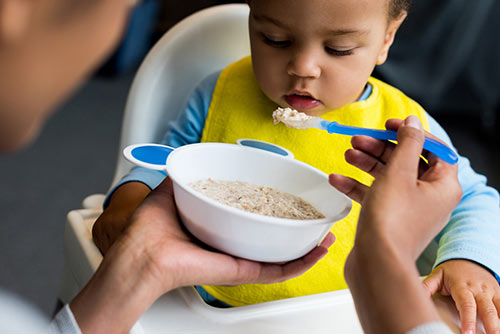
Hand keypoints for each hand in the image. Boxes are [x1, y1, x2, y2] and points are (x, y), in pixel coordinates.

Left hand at [72, 177, 333, 333]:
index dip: (275, 209)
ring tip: (327, 233)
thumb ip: (186, 174)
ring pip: (282, 256)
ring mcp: (239, 259)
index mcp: (219, 226)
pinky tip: (318, 250)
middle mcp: (232, 244)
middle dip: (298, 229)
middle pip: (272, 238)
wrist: (139, 256)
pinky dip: (300, 262)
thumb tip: (192, 158)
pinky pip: (276, 270)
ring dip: (308, 246)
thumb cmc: (148, 230)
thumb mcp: (172, 191)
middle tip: (317, 217)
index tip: (292, 197)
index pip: (253, 218)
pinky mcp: (241, 271)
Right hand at [338, 116, 462, 332]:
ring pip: (388, 177)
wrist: (376, 264)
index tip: (389, 124)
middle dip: (380, 148)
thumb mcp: (399, 172)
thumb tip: (412, 122)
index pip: (434, 149)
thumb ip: (407, 142)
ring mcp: (408, 210)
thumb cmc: (391, 220)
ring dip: (366, 163)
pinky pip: (375, 195)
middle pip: (406, 161)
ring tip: (347, 154)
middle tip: (359, 140)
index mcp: (442, 185)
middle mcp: (429, 197)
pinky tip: (336, 179)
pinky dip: (357, 186)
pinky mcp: (388, 220)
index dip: (411, 133)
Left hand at [424, 259, 499, 333]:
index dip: (468, 320)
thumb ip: (427, 286)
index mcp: (462, 286)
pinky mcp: (498, 293)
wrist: (469, 257)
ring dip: (499, 324)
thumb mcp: (437, 275)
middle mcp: (479, 289)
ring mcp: (491, 291)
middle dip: (490, 326)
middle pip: (487, 310)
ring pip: (498, 309)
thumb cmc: (452, 270)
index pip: (466, 305)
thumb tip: (417, 295)